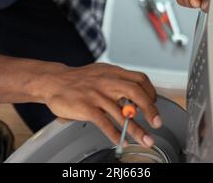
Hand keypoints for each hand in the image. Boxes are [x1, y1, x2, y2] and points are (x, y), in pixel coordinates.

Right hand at [43, 62, 161, 147]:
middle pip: (135, 92)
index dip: (150, 91)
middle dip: (150, 109)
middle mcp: (107, 81)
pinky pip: (104, 122)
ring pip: (122, 113)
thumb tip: (135, 95)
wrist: (54, 80)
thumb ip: (117, 81)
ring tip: (145, 139)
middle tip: (157, 123)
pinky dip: (115, 134)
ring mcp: (96, 94)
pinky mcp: (86, 106)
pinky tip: (120, 141)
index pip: (139, 78)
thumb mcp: (101, 73)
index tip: (155, 103)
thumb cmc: (79, 79)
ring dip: (136, 129)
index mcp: (112, 72)